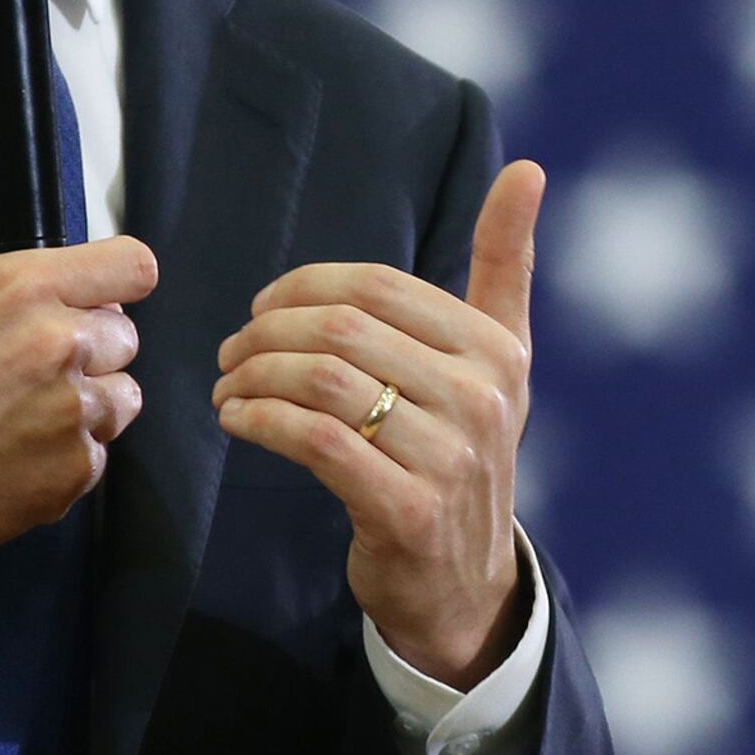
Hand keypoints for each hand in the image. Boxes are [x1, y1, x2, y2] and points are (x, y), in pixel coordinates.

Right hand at [0, 238, 156, 575]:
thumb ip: (22, 296)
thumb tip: (75, 300)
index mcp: (23, 289)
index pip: (134, 266)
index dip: (118, 287)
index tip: (104, 302)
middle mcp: (58, 343)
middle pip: (126, 338)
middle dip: (90, 355)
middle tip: (35, 377)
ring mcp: (71, 412)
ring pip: (122, 400)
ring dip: (86, 409)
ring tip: (23, 423)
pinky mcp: (71, 472)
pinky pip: (96, 457)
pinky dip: (64, 461)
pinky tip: (12, 462)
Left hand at [211, 162, 541, 688]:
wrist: (466, 586)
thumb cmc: (463, 453)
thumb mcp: (499, 360)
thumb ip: (506, 264)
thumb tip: (527, 168)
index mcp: (496, 349)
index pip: (377, 286)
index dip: (302, 288)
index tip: (262, 309)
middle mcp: (481, 397)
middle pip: (343, 329)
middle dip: (266, 332)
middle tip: (230, 351)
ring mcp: (449, 456)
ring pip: (322, 381)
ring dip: (253, 376)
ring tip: (227, 386)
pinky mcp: (408, 510)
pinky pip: (314, 440)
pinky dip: (260, 421)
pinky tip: (237, 420)